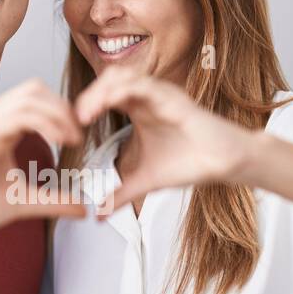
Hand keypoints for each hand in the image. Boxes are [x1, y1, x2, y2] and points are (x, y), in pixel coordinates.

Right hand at [0, 79, 86, 233]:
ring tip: (72, 138)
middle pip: (35, 89)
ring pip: (31, 96)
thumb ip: (53, 201)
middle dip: (63, 107)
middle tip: (78, 134)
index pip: (34, 99)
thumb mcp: (22, 201)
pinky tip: (59, 141)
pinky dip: (46, 123)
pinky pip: (21, 115)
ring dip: (58, 114)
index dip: (60, 111)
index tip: (76, 137)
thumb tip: (82, 208)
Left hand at [74, 64, 253, 213]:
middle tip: (74, 120)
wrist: (222, 164)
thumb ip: (120, 196)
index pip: (103, 95)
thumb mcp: (144, 182)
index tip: (70, 128)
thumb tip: (98, 217)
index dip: (84, 106)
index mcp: (137, 109)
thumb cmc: (189, 164)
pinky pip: (142, 85)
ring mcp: (159, 94)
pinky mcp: (173, 97)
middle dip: (87, 96)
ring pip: (121, 77)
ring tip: (85, 113)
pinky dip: (121, 91)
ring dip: (99, 91)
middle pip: (107, 81)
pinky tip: (106, 105)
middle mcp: (146, 97)